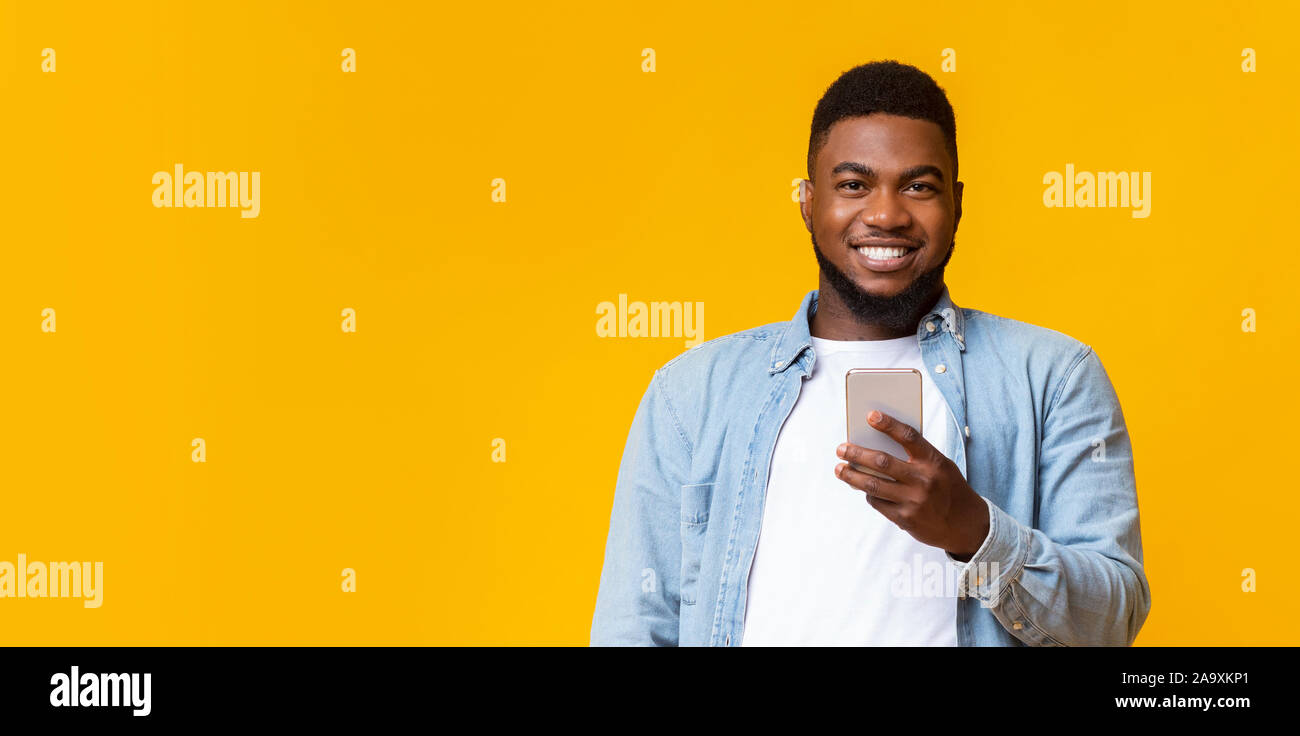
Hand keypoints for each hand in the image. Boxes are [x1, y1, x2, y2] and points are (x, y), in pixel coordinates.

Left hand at [834, 409, 989, 560]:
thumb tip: (877, 445)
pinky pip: (877, 503)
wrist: (967, 525)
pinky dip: (868, 494)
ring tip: (840, 469)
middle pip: (882, 462)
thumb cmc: (948, 488)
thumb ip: (915, 457)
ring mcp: (914, 501)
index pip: (908, 437)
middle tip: (841, 448)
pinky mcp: (905, 519)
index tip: (870, 415)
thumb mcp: (940, 467)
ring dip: (852, 476)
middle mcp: (924, 480)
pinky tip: (863, 488)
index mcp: (933, 461)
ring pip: (873, 485)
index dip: (889, 424)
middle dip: (857, 453)